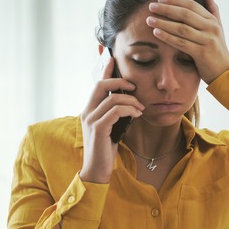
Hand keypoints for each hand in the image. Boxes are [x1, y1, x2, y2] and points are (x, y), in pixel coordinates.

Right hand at [79, 53, 143, 183]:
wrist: (97, 170)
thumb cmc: (106, 149)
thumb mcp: (112, 127)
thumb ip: (115, 114)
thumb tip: (130, 102)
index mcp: (90, 109)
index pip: (97, 84)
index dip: (105, 69)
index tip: (113, 57)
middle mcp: (87, 111)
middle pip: (101, 85)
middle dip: (120, 81)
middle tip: (134, 86)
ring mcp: (90, 120)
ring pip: (112, 98)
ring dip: (131, 100)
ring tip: (141, 108)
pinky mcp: (98, 129)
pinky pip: (115, 111)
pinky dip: (129, 110)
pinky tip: (137, 115)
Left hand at [146, 0, 228, 83]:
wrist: (224, 73)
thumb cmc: (217, 50)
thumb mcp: (218, 28)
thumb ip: (212, 9)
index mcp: (212, 20)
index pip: (191, 5)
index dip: (174, 0)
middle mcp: (211, 28)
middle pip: (185, 14)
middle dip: (166, 9)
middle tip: (151, 6)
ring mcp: (207, 40)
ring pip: (181, 28)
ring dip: (163, 23)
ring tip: (149, 20)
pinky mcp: (202, 53)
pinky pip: (181, 43)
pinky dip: (168, 37)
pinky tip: (156, 33)